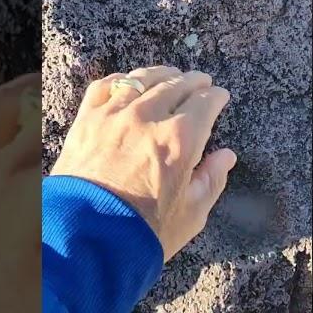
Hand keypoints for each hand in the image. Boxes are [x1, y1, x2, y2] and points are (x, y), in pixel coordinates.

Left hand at [51, 66, 236, 260]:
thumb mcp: (192, 214)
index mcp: (180, 139)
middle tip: (201, 81)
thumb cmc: (144, 232)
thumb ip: (212, 180)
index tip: (220, 96)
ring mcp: (115, 114)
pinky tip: (127, 82)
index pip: (205, 103)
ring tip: (170, 74)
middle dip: (193, 81)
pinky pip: (105, 86)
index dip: (216, 97)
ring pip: (142, 79)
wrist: (85, 238)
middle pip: (177, 84)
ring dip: (162, 74)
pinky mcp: (87, 119)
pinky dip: (121, 80)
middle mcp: (148, 117)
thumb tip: (226, 156)